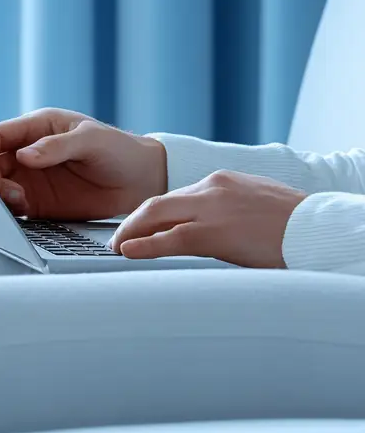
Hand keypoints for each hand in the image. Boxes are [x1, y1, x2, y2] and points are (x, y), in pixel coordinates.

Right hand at [0, 108, 166, 220]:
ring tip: (17, 202)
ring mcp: (31, 179)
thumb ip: (57, 147)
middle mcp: (27, 153)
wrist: (141, 181)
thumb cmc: (119, 150)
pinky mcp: (38, 204)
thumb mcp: (91, 140)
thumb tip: (23, 156)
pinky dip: (8, 212)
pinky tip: (21, 213)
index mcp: (36, 128)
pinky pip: (12, 209)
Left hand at [109, 169, 307, 267]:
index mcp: (222, 180)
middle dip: (133, 220)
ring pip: (157, 215)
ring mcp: (212, 208)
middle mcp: (212, 187)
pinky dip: (144, 245)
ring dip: (131, 232)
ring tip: (116, 247)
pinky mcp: (215, 232)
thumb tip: (214, 230)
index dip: (152, 213)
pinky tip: (128, 251)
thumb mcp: (255, 207)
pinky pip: (170, 239)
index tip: (138, 225)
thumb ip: (228, 212)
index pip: (175, 196)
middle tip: (116, 237)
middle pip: (158, 202)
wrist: (317, 228)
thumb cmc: (294, 224)